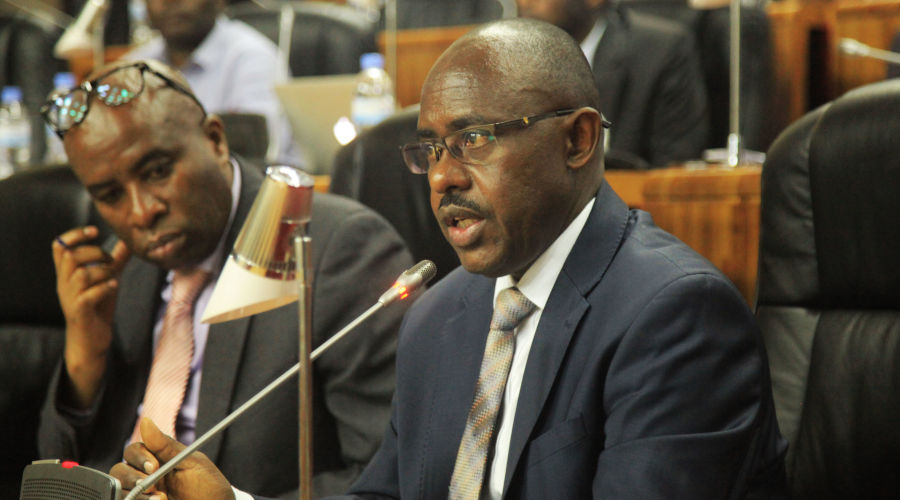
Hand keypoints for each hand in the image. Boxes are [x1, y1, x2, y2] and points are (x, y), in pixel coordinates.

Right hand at [53, 226, 130, 407]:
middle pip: (70, 256)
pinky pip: (88, 295)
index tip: (95, 230)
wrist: (91, 341)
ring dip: (102, 271)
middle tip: (110, 260)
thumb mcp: (106, 279)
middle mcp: (64, 284)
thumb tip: (128, 240)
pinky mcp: (80, 312)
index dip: (74, 235)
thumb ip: (115, 260)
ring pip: (81, 274)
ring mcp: (70, 298)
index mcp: (67, 274)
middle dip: (94, 252)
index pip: (59, 247)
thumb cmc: (98, 308)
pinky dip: (104, 288)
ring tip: (113, 277)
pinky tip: (114, 286)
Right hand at [110, 418, 234, 499]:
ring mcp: (142, 496)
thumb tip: (145, 421)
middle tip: (151, 485)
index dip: (139, 457)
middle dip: (133, 477)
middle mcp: (144, 478)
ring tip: (160, 499)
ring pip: (119, 491)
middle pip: (119, 472)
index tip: (154, 466)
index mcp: (156, 461)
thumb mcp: (191, 463)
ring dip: (136, 495)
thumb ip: (166, 445)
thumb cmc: (208, 486)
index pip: (132, 452)